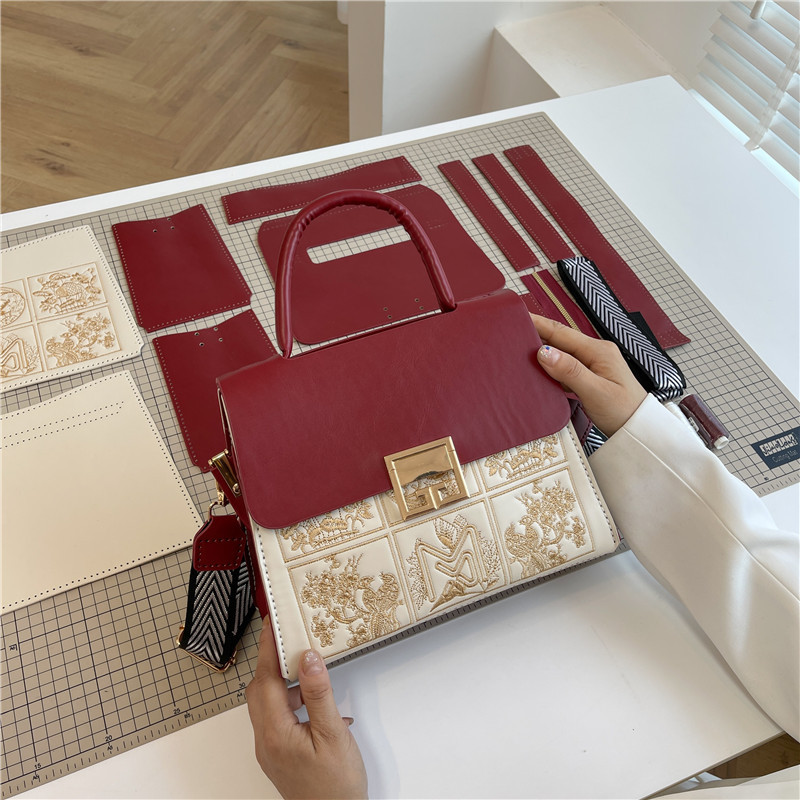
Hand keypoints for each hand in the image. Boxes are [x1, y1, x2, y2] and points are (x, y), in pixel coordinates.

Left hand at [246, 623, 367, 798]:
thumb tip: (308, 658)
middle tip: (288, 637)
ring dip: (283, 682)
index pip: (265, 679)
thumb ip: (319, 694)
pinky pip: (279, 718)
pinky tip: (316, 704)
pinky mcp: (280, 755)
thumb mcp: (333, 735)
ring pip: (268, 704)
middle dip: (271, 661)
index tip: (272, 622)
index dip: (268, 648)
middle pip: (259, 690)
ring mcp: (271, 750)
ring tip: (306, 668)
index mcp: (275, 733)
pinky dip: (293, 702)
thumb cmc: (336, 788)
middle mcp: (266, 741)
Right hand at [531, 314, 646, 435]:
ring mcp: (593, 364)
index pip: (562, 332)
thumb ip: (570, 371)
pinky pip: (565, 367)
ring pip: (561, 353)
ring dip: (542, 352)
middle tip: (513, 333)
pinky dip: (550, 368)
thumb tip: (544, 353)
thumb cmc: (624, 411)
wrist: (639, 430)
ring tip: (520, 351)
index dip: (539, 324)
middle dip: (537, 335)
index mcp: (598, 351)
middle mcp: (596, 353)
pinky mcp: (589, 377)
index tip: (519, 317)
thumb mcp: (596, 392)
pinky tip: (539, 372)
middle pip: (560, 339)